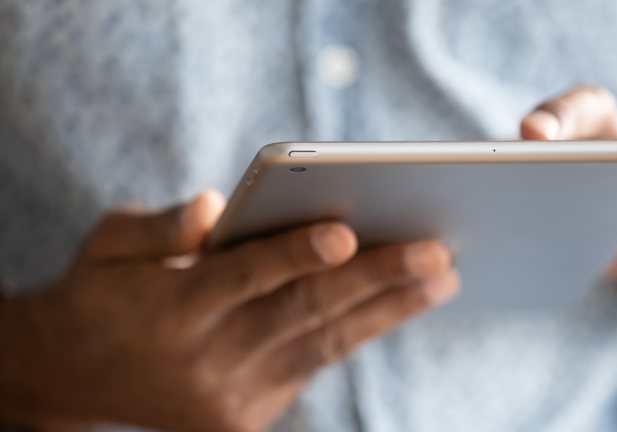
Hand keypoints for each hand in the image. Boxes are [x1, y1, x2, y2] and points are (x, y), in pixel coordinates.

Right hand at [0, 190, 458, 431]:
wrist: (74, 375)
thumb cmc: (101, 291)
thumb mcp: (108, 243)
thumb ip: (159, 225)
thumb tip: (215, 206)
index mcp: (170, 307)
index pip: (243, 277)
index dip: (293, 254)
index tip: (346, 233)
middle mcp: (205, 358)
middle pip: (301, 313)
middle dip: (375, 280)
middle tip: (437, 252)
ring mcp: (229, 397)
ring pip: (322, 347)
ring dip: (387, 311)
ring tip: (442, 280)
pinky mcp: (246, 419)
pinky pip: (311, 367)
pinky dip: (356, 332)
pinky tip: (398, 304)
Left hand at [520, 85, 616, 302]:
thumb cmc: (595, 237)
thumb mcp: (559, 233)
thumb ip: (516, 225)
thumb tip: (448, 249)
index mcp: (577, 151)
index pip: (556, 118)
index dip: (543, 120)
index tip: (522, 136)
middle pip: (601, 111)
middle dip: (571, 116)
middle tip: (539, 134)